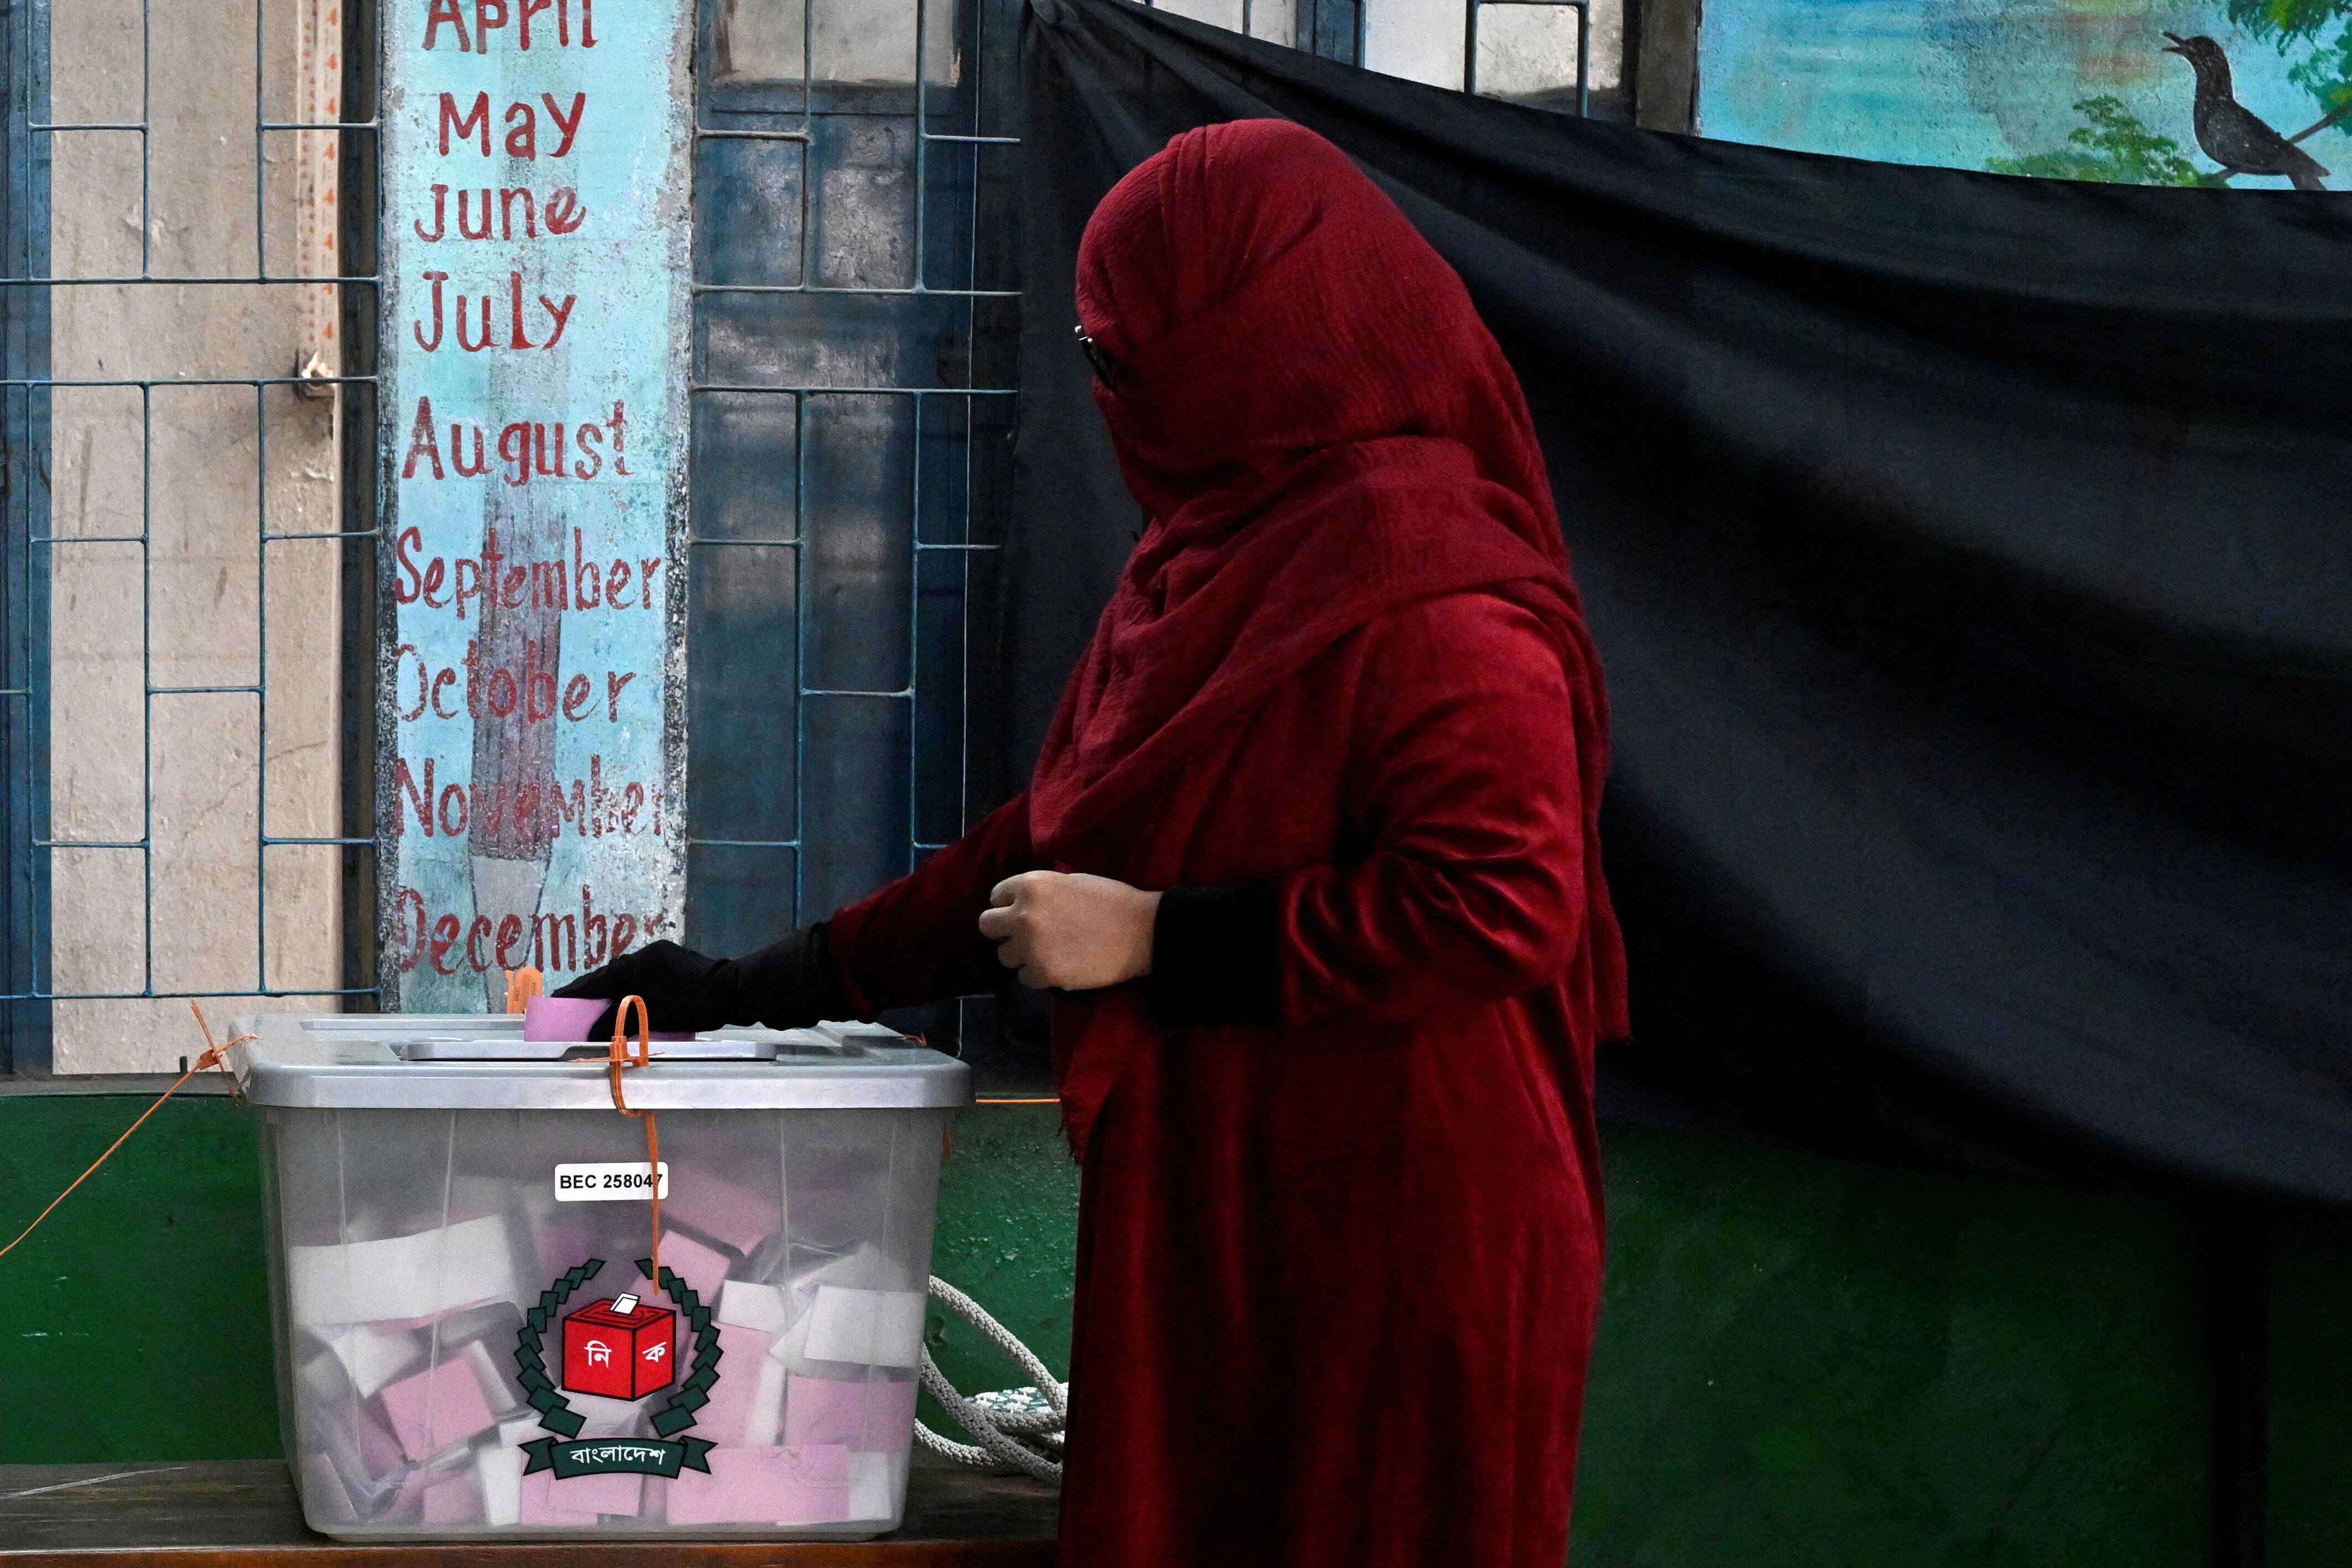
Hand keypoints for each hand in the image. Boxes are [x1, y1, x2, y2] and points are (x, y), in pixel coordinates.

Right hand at [551, 939, 724, 1036]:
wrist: (733, 991)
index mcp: (636, 964)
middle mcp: (646, 957)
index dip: (574, 994)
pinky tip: (629, 1008)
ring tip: (598, 1013)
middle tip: (573, 1011)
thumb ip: (617, 1023)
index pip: (596, 981)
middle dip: (592, 996)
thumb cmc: (690, 1002)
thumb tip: (592, 1032)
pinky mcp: (677, 968)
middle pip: (611, 978)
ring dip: (614, 996)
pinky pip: (645, 982)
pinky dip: (633, 995)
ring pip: (629, 980)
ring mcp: (663, 960)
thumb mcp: (649, 1016)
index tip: (554, 1001)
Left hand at [977, 872, 1160, 990]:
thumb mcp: (1070, 881)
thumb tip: (1020, 902)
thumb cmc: (1111, 900)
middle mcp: (1023, 915)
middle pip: (987, 925)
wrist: (1142, 931)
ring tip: (1046, 951)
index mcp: (1031, 885)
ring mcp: (1031, 947)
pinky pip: (1024, 977)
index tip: (1026, 911)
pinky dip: (1037, 973)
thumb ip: (1041, 891)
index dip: (1010, 904)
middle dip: (1004, 929)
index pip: (997, 896)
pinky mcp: (1044, 974)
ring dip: (1021, 954)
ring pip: (1004, 955)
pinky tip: (1058, 965)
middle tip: (1025, 934)